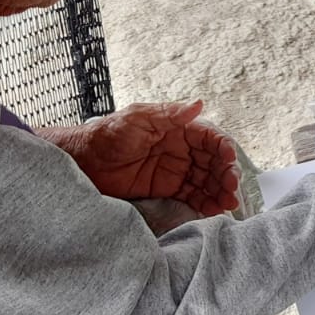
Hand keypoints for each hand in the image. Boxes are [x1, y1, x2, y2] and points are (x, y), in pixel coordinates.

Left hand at [52, 101, 239, 216]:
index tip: (228, 161)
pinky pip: (192, 196)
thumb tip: (199, 104)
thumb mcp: (137, 118)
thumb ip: (169, 114)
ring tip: (227, 204)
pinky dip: (205, 203)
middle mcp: (182, 150)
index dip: (223, 149)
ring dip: (220, 191)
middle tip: (231, 189)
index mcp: (178, 129)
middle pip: (213, 162)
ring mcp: (176, 171)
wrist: (83, 162)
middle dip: (226, 175)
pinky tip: (213, 210)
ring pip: (207, 181)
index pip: (210, 138)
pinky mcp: (167, 190)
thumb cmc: (107, 134)